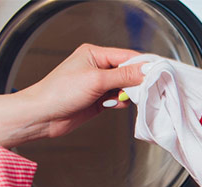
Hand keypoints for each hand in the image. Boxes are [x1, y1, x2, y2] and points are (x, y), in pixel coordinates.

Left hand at [0, 44, 144, 147]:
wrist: (43, 116)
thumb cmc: (60, 92)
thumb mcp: (96, 80)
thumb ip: (124, 75)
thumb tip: (146, 70)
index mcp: (96, 54)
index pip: (128, 56)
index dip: (144, 66)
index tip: (158, 74)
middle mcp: (99, 67)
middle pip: (129, 72)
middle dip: (136, 82)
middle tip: (142, 90)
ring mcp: (100, 84)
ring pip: (126, 87)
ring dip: (127, 95)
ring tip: (117, 99)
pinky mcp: (100, 99)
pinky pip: (119, 99)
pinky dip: (120, 103)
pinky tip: (111, 105)